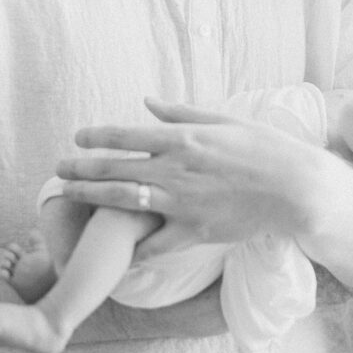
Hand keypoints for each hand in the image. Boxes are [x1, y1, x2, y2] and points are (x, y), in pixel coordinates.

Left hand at [57, 99, 327, 244]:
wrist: (294, 187)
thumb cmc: (264, 147)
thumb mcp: (224, 120)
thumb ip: (181, 113)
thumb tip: (147, 103)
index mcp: (184, 139)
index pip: (126, 135)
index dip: (96, 136)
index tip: (78, 137)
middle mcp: (176, 170)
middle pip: (116, 168)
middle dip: (82, 168)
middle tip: (59, 168)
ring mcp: (182, 203)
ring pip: (125, 201)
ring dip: (93, 197)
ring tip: (71, 195)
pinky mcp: (194, 230)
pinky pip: (155, 243)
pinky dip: (133, 248)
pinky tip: (114, 250)